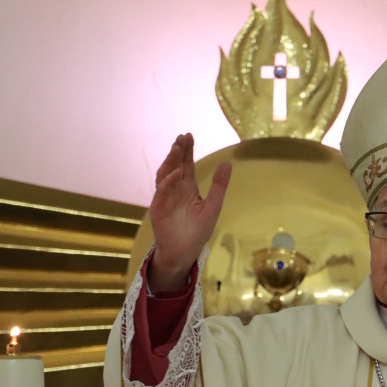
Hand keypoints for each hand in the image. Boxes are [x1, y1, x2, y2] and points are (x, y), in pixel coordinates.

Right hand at [147, 133, 231, 291]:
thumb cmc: (198, 231)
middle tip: (182, 136)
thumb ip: (219, 186)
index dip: (187, 150)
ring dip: (170, 161)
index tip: (189, 135)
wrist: (185, 251)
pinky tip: (176, 173)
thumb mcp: (213, 206)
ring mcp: (165, 197)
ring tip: (177, 148)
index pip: (186, 165)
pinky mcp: (158, 207)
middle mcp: (175, 190)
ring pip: (165, 174)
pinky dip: (168, 182)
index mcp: (187, 188)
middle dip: (178, 151)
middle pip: (175, 165)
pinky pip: (162, 191)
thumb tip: (228, 162)